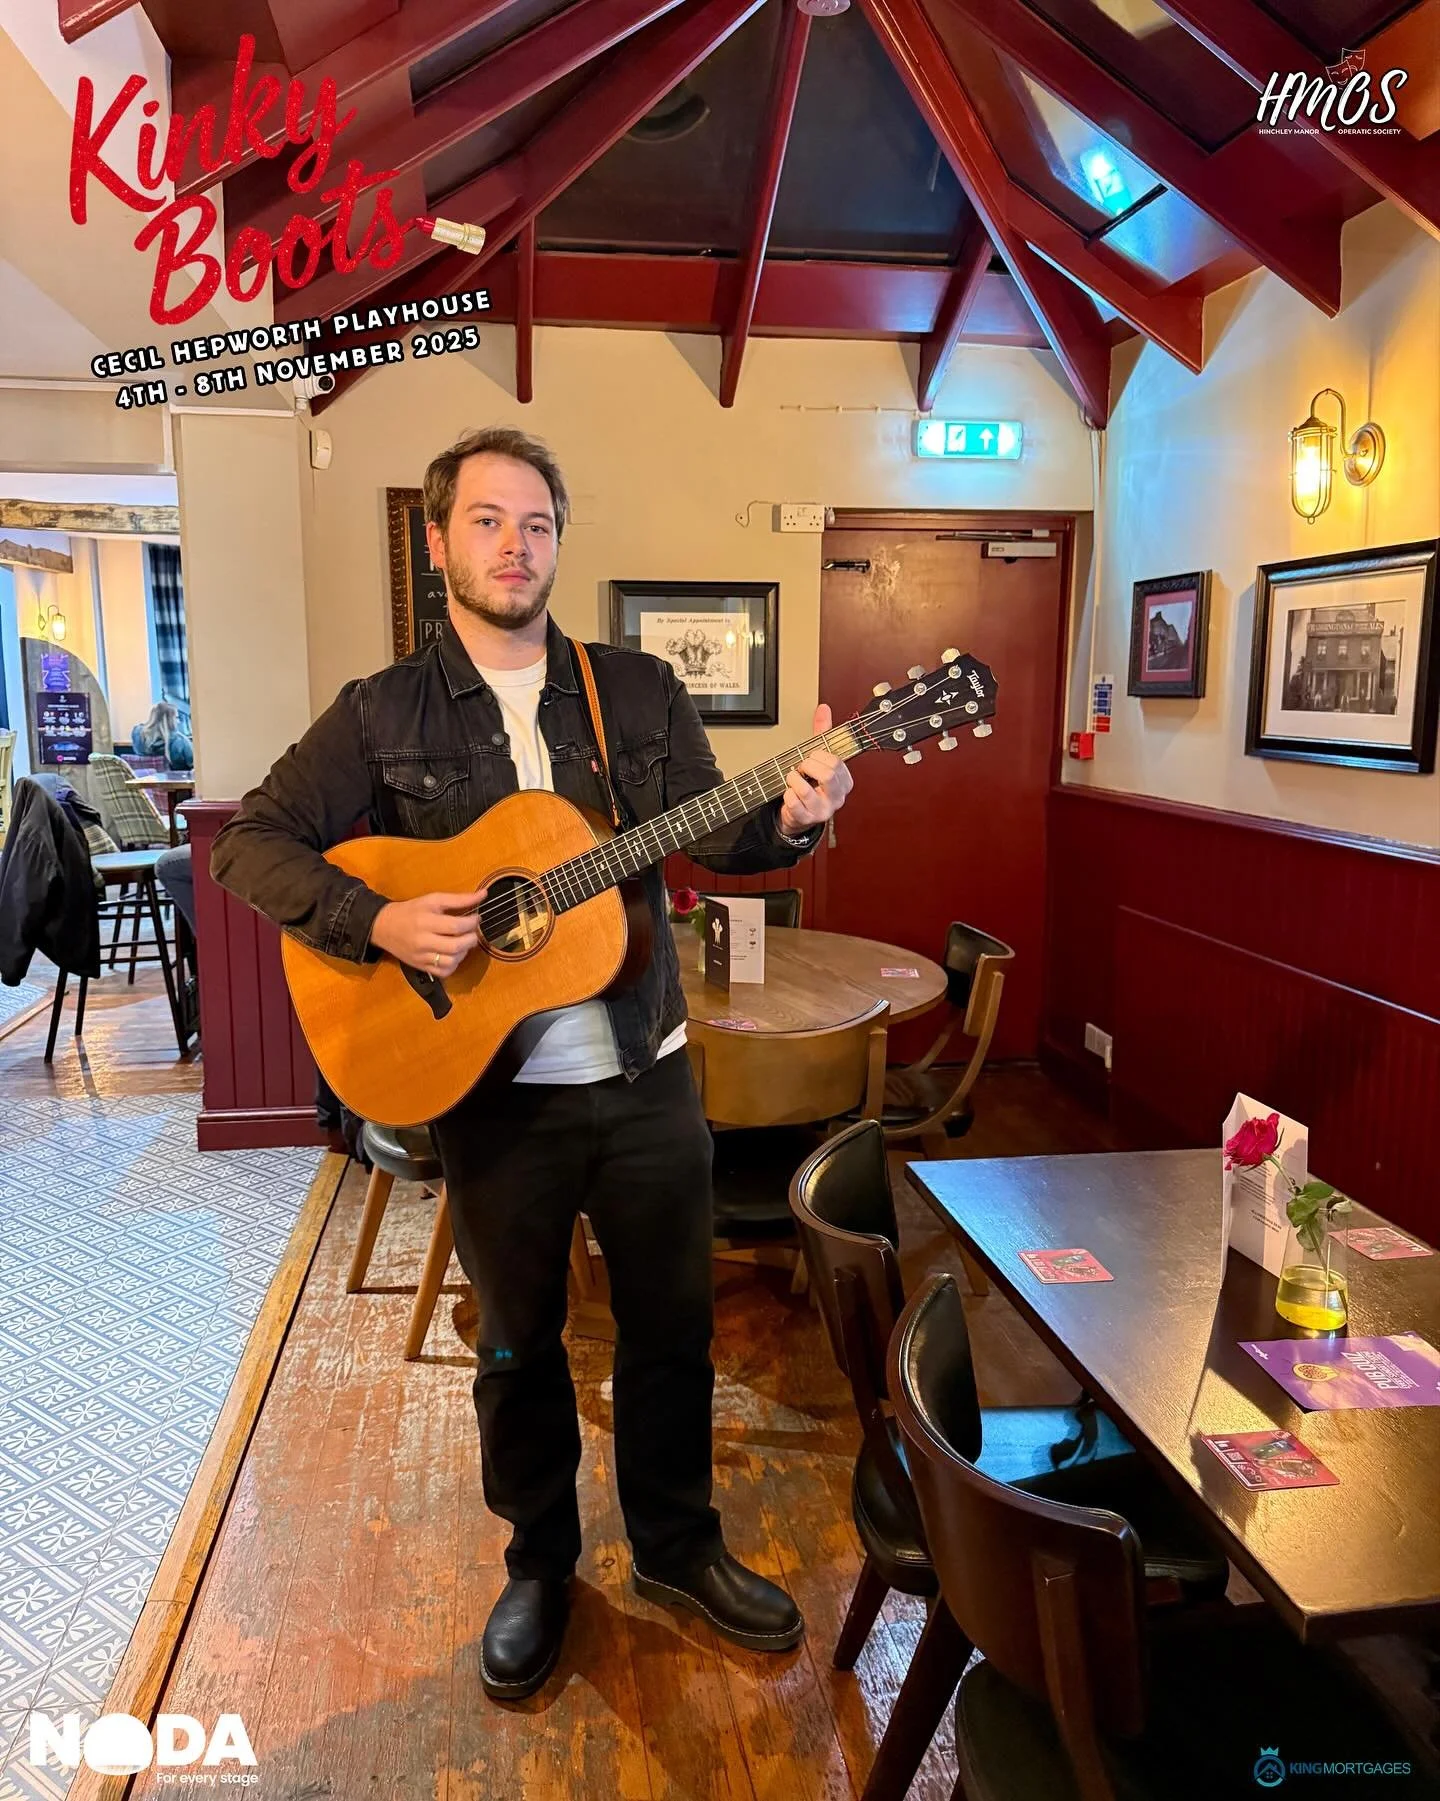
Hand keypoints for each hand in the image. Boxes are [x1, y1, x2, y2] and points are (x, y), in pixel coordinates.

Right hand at [369, 888, 486, 976]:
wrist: (384, 927)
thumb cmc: (410, 911)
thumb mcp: (432, 900)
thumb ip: (458, 899)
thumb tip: (483, 895)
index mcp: (426, 921)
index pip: (456, 926)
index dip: (472, 923)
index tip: (476, 918)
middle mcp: (423, 941)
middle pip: (456, 946)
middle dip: (471, 939)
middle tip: (472, 932)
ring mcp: (422, 957)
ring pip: (452, 961)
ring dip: (464, 952)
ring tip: (463, 942)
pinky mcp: (421, 967)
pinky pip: (444, 972)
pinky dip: (454, 964)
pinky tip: (454, 954)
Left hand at [778, 704, 852, 837]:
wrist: (798, 813)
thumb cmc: (810, 783)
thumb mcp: (818, 758)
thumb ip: (821, 733)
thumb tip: (823, 708)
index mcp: (844, 782)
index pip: (837, 763)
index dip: (819, 756)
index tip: (812, 757)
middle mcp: (838, 798)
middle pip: (827, 775)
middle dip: (807, 766)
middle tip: (801, 767)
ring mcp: (823, 811)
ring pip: (806, 789)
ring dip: (793, 779)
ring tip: (792, 779)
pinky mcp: (806, 819)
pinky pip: (793, 801)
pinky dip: (786, 793)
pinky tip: (789, 793)